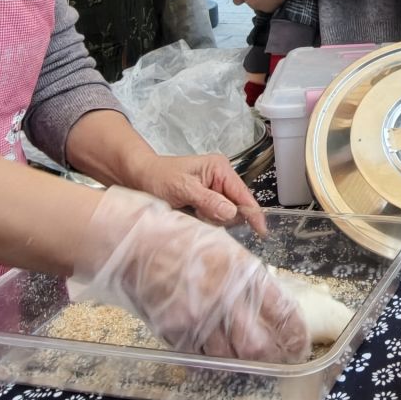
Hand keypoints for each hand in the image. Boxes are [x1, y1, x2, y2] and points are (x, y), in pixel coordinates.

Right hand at [72, 187, 306, 360]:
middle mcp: (224, 298)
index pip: (282, 313)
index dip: (296, 335)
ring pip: (231, 358)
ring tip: (250, 359)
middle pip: (259, 347)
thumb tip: (268, 306)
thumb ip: (248, 279)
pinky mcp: (175, 333)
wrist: (133, 244)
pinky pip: (202, 356)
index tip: (300, 344)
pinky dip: (214, 359)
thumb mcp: (226, 249)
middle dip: (273, 357)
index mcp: (243, 272)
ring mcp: (198, 319)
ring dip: (244, 361)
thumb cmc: (182, 239)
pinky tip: (219, 353)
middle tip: (279, 359)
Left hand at [135, 153, 268, 234]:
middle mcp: (220, 178)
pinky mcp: (206, 200)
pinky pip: (214, 216)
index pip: (243, 193)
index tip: (261, 231)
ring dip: (212, 219)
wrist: (138, 177)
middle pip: (236, 206)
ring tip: (191, 212)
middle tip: (199, 214)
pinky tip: (193, 216)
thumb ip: (208, 200)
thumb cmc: (158, 177)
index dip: (253, 212)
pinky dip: (206, 221)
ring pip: (225, 214)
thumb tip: (231, 213)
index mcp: (220, 168)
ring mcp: (213, 190)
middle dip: (223, 217)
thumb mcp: (183, 188)